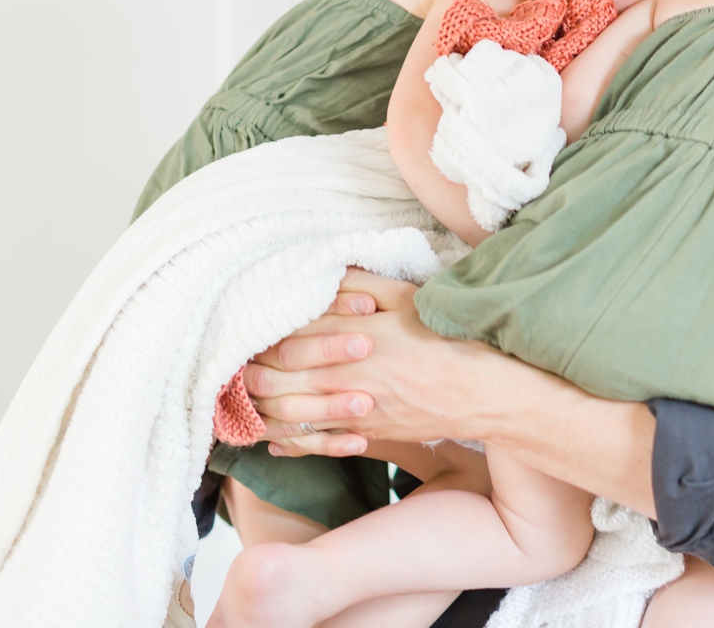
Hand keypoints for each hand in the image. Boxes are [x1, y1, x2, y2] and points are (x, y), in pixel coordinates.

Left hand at [245, 268, 507, 457]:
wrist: (480, 392)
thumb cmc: (446, 339)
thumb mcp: (408, 297)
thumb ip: (362, 283)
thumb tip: (328, 270)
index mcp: (350, 340)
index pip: (287, 338)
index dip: (262, 336)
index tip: (247, 330)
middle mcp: (343, 379)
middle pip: (276, 379)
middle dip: (248, 373)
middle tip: (233, 365)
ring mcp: (351, 412)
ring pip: (287, 416)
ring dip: (260, 409)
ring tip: (244, 399)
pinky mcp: (364, 435)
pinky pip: (314, 444)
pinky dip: (288, 442)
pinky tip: (273, 438)